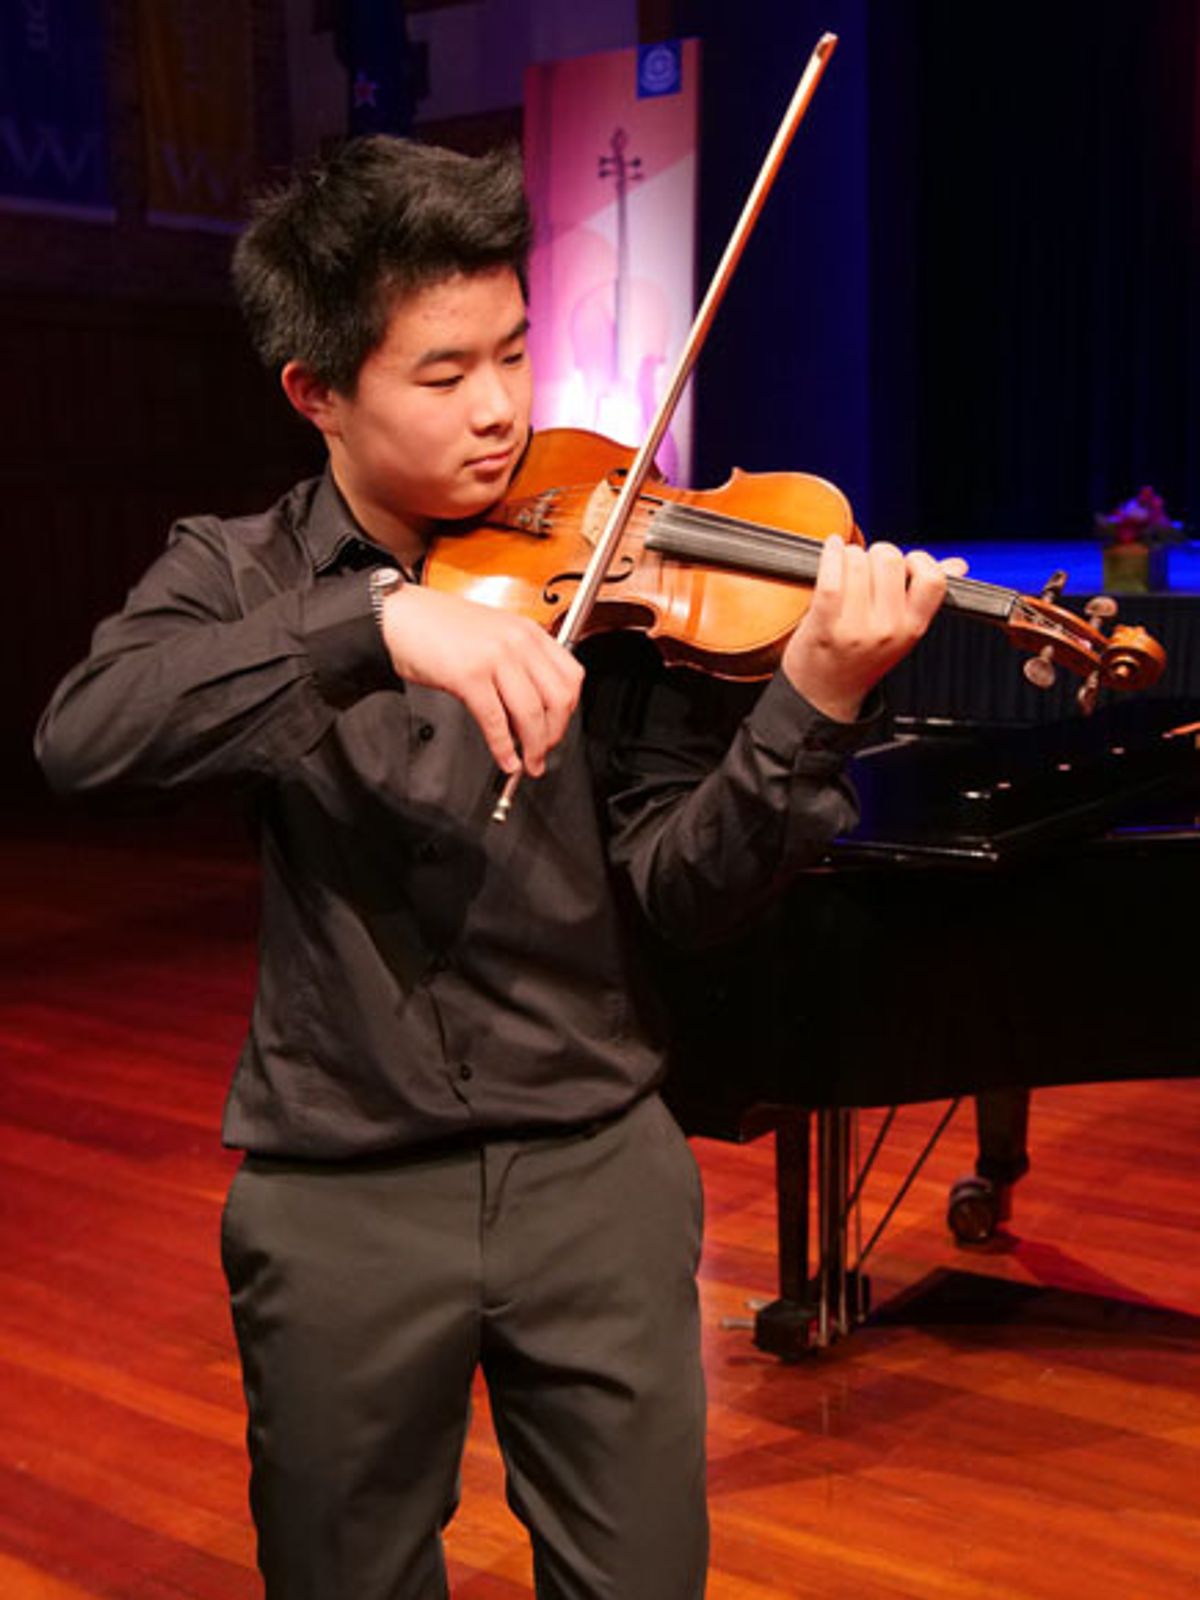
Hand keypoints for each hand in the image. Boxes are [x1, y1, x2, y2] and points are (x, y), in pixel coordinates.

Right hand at [380, 586, 583, 776]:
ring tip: (528, 764)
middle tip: (544, 752)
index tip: (558, 729)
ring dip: (533, 747)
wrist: (400, 615)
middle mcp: (518, 642)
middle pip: (558, 699)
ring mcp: (495, 658)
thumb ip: (518, 664)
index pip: (572, 677)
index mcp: (529, 632)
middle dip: (555, 735)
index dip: (569, 712)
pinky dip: (504, 748)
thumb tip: (533, 709)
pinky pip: (496, 721)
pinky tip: (505, 759)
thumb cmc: (440, 626)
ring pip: (532, 714)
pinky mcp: (469, 676)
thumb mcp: (494, 635)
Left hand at [781, 536, 968, 721]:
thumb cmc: (862, 656)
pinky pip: (831, 578)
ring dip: (850, 555)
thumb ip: (927, 596)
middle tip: (868, 567)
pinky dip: (830, 555)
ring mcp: (857, 629)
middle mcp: (889, 629)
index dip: (919, 560)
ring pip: (858, 561)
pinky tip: (831, 550)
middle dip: (878, 554)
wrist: (826, 694)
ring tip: (846, 567)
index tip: (905, 563)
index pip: (933, 579)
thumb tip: (957, 565)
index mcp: (913, 627)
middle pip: (890, 559)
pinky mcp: (826, 625)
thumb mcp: (902, 631)